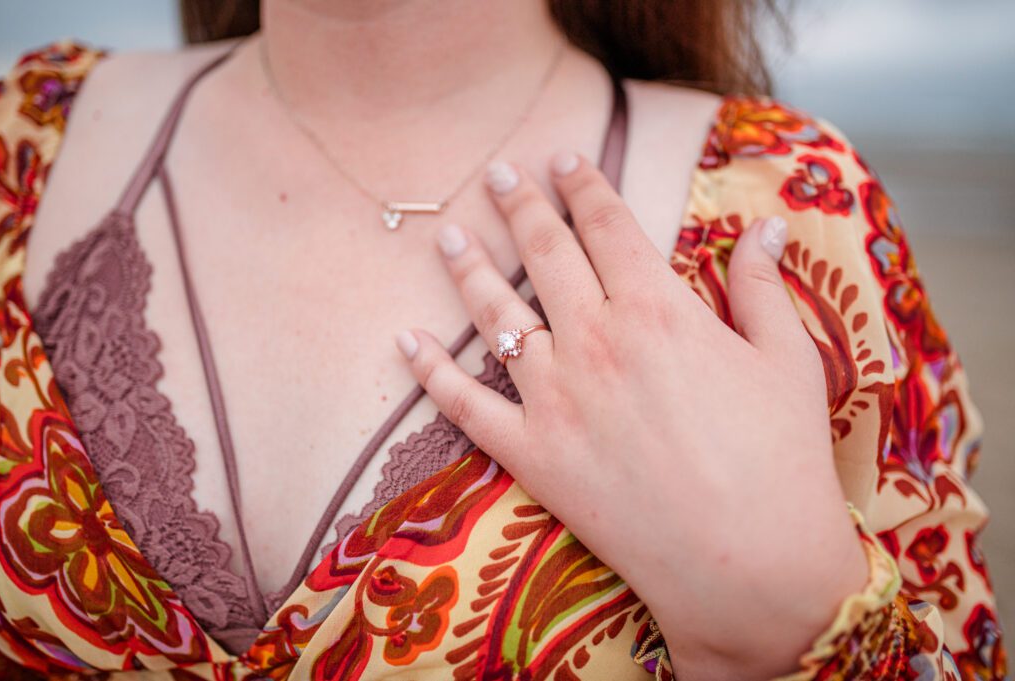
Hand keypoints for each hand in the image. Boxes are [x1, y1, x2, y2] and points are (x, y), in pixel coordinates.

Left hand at [394, 151, 868, 679]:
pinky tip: (405, 339)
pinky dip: (429, 370)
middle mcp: (595, 340)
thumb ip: (764, 285)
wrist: (751, 568)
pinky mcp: (531, 454)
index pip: (608, 226)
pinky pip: (464, 404)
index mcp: (658, 309)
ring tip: (447, 234)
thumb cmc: (781, 461)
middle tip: (497, 174)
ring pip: (495, 315)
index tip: (562, 159)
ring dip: (467, 268)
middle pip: (546, 254)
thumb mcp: (788, 361)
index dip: (583, 186)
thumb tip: (766, 223)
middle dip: (519, 205)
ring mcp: (554, 398)